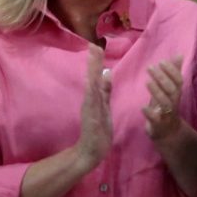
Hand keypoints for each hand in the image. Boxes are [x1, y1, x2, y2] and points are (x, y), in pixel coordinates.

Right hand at [76, 44, 112, 168]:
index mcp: (96, 97)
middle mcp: (91, 100)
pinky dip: (92, 93)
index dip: (97, 62)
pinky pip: (92, 104)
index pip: (97, 76)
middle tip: (93, 45)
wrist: (91, 151)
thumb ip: (105, 90)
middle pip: (92, 78)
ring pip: (92, 88)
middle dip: (93, 62)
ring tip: (93, 60)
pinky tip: (91, 84)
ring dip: (92, 73)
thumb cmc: (99, 130)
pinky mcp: (91, 119)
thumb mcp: (104, 106)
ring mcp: (90, 109)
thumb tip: (106, 72)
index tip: (97, 45)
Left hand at [143, 56, 183, 140]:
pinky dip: (150, 113)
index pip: (178, 80)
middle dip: (163, 78)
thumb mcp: (171, 90)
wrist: (168, 132)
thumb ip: (174, 73)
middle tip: (150, 68)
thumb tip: (179, 55)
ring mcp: (166, 114)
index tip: (161, 62)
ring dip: (157, 92)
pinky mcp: (158, 125)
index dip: (172, 71)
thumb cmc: (167, 107)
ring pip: (166, 103)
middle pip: (172, 90)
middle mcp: (173, 103)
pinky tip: (143, 107)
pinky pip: (156, 119)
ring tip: (148, 82)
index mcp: (176, 94)